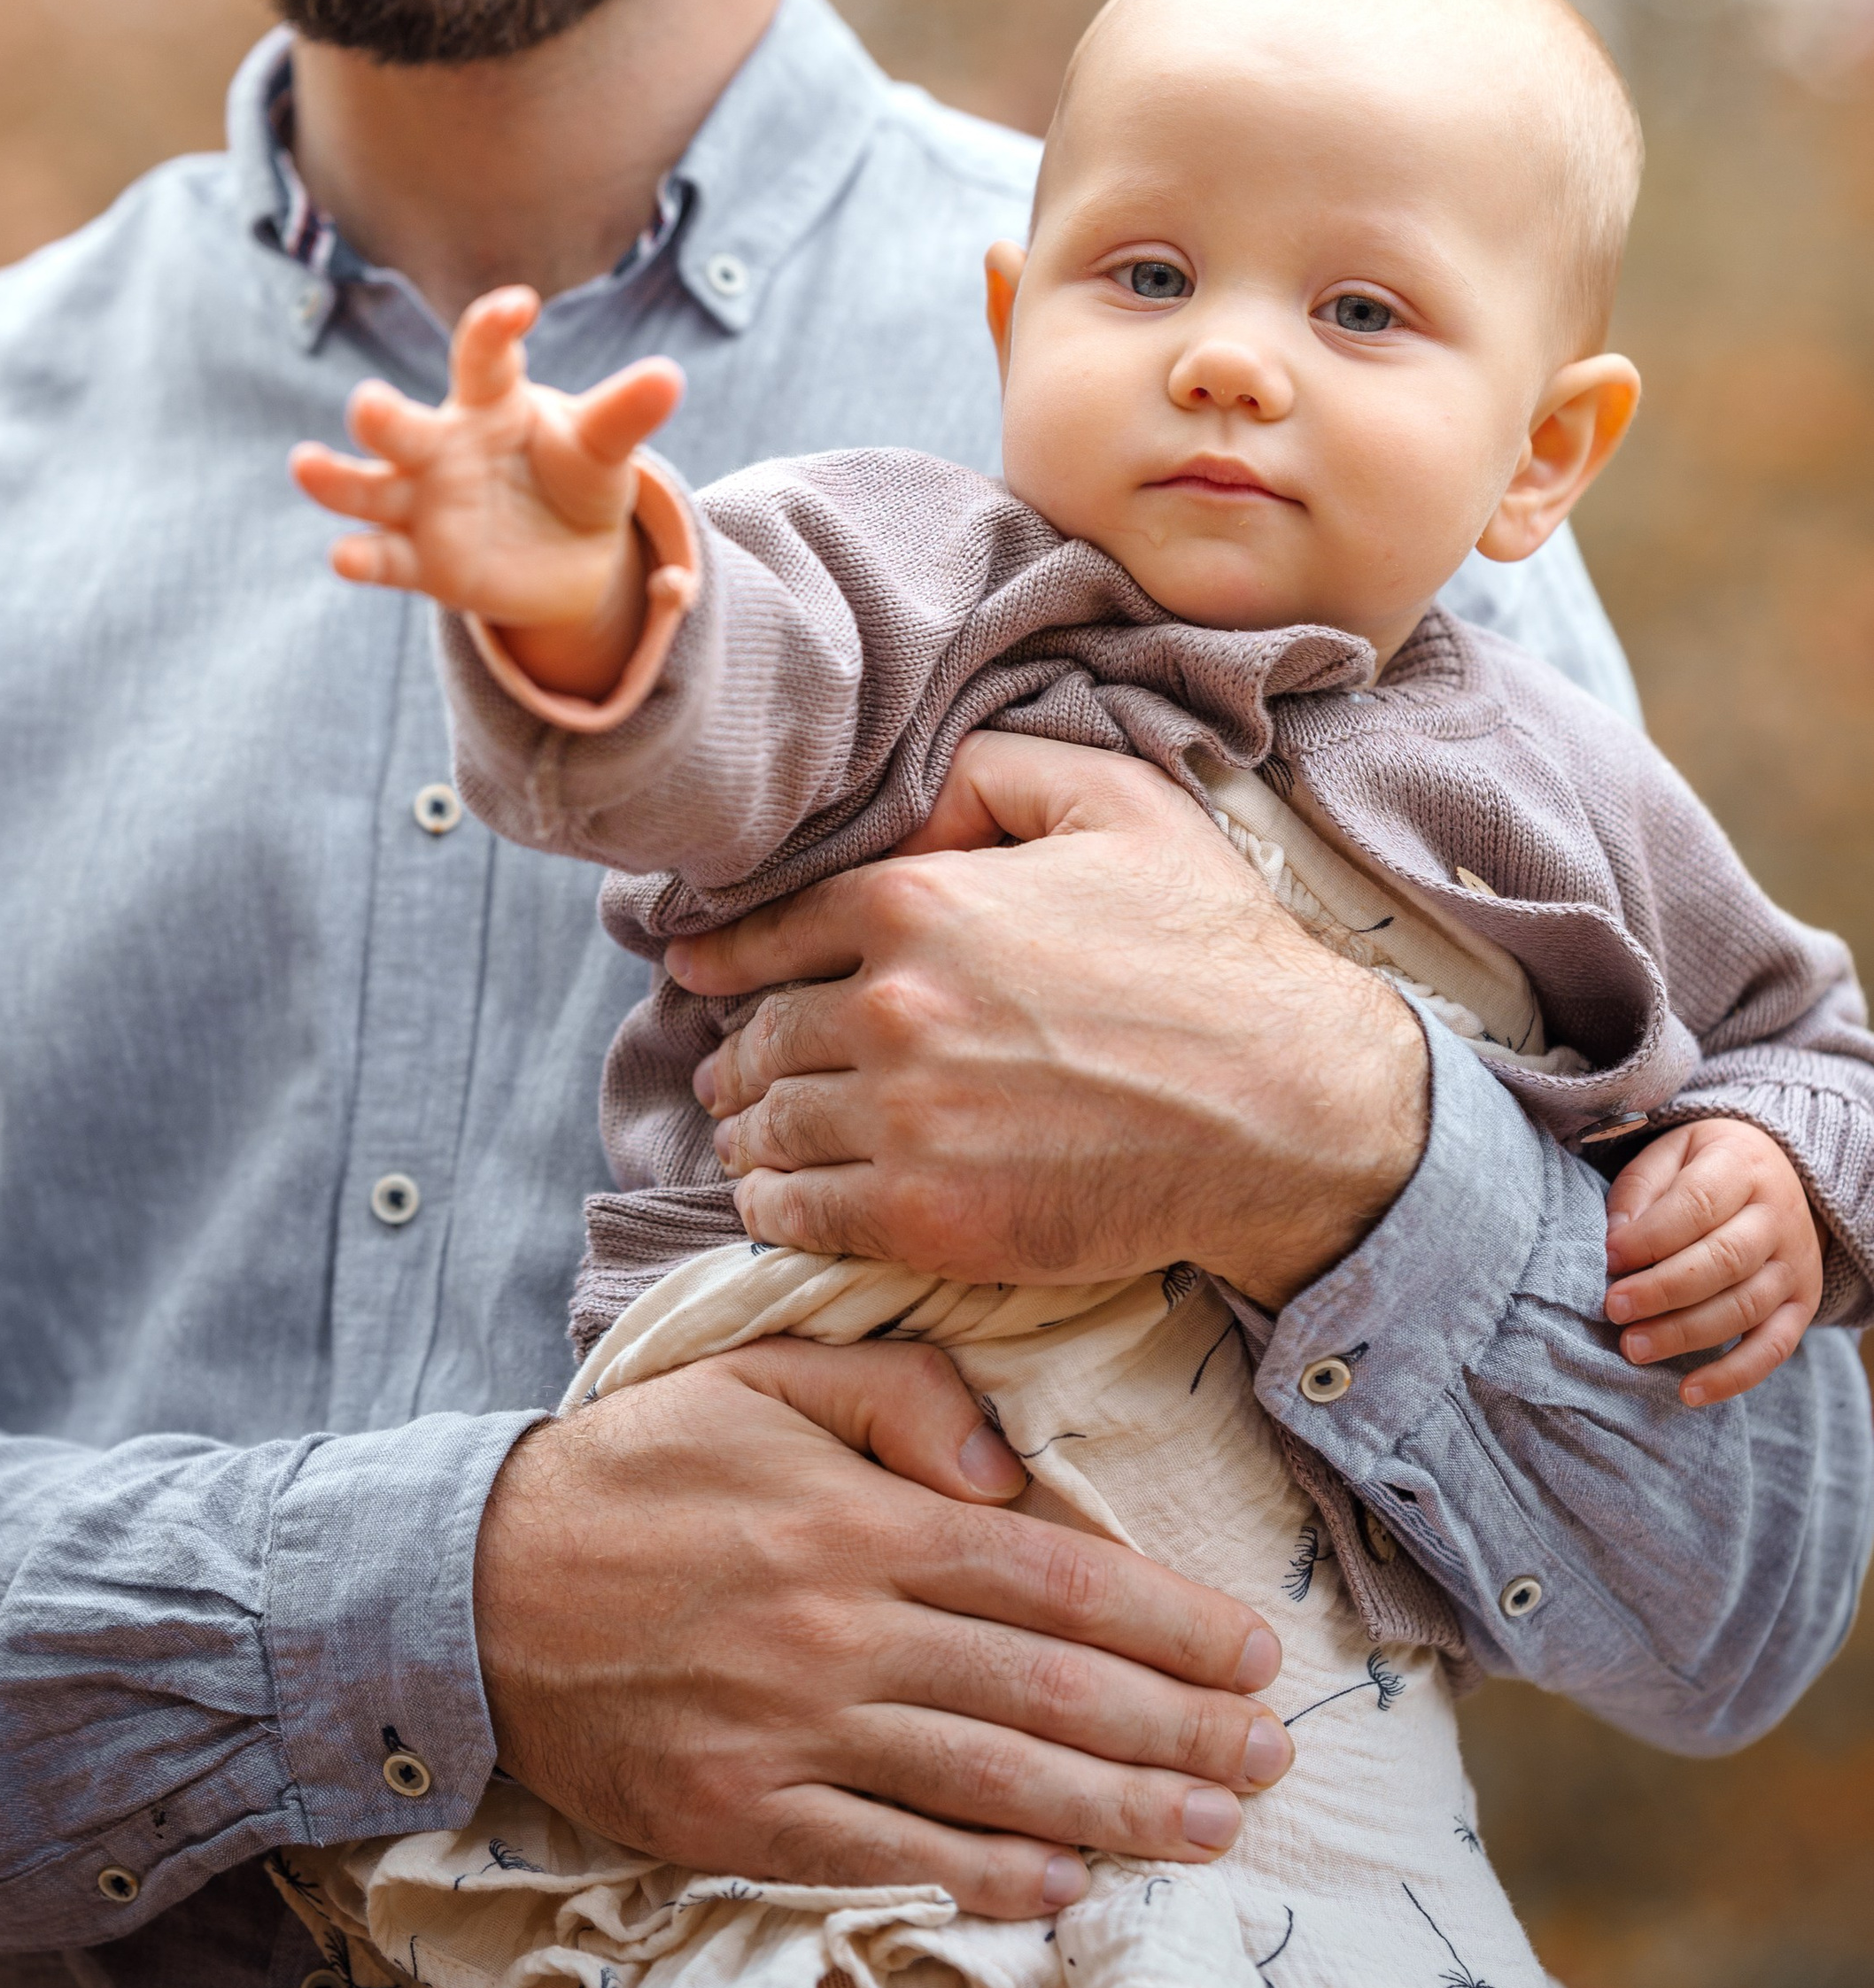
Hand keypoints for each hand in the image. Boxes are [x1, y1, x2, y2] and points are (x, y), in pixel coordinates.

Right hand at [289, 285, 682, 696]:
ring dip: (335, 478)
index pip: (484, 356)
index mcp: (491, 401)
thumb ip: (625, 413)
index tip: (520, 306)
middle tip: (368, 404)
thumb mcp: (604, 447)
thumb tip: (671, 376)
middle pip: (405, 426)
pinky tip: (344, 555)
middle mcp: (444, 445)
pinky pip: (384, 557)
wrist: (571, 555)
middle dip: (382, 415)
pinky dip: (362, 557)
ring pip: (368, 487)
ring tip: (305, 465)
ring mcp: (424, 502)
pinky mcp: (420, 560)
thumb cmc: (576, 475)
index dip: (494, 328)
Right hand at [473, 1336, 1291, 1919]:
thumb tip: (1011, 1471)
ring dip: (1117, 1811)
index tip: (1254, 1653)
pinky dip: (985, 1876)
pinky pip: (886, 1858)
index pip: (1051, 1578)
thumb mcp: (761, 1373)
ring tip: (1212, 1828)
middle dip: (1178, 1730)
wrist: (474, 1582)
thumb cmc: (640, 1470)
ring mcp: (789, 1733)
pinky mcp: (738, 1817)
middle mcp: (839, 1627)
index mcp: (857, 1517)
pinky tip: (1065, 1883)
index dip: (1168, 1621)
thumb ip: (897, 1395)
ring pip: (988, 1781)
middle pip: (1045, 1690)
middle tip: (1274, 1758)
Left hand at [674, 731, 1428, 1306]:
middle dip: (740, 1049)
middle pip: (763, 1034)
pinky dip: (774, 1204)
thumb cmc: (1210, 951)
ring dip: (749, 1128)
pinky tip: (779, 1197)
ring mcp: (904, 1123)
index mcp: (916, 905)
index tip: (696, 971)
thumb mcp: (1115, 801)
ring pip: (771, 1126)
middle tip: (731, 1065)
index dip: (726, 954)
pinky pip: (801, 1214)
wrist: (1291, 1109)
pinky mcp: (928, 1219)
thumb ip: (991, 767)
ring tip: (750, 1133)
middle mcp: (889, 1011)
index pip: (772, 930)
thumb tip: (900, 796)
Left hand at [1604, 1117, 1823, 1406]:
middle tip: (1613, 1309)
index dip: (1651, 1236)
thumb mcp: (1672, 1152)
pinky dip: (1733, 1376)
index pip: (1697, 1203)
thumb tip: (1616, 1241)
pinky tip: (1689, 1392)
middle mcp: (1778, 1217)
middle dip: (1663, 1290)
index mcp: (1742, 1165)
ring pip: (1745, 1308)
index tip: (1609, 1258)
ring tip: (1632, 1347)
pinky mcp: (1802, 1306)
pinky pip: (1774, 1349)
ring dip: (1685, 1334)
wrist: (1779, 1177)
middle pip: (1724, 1260)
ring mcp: (1795, 1265)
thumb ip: (1641, 1188)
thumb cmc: (1705, 1167)